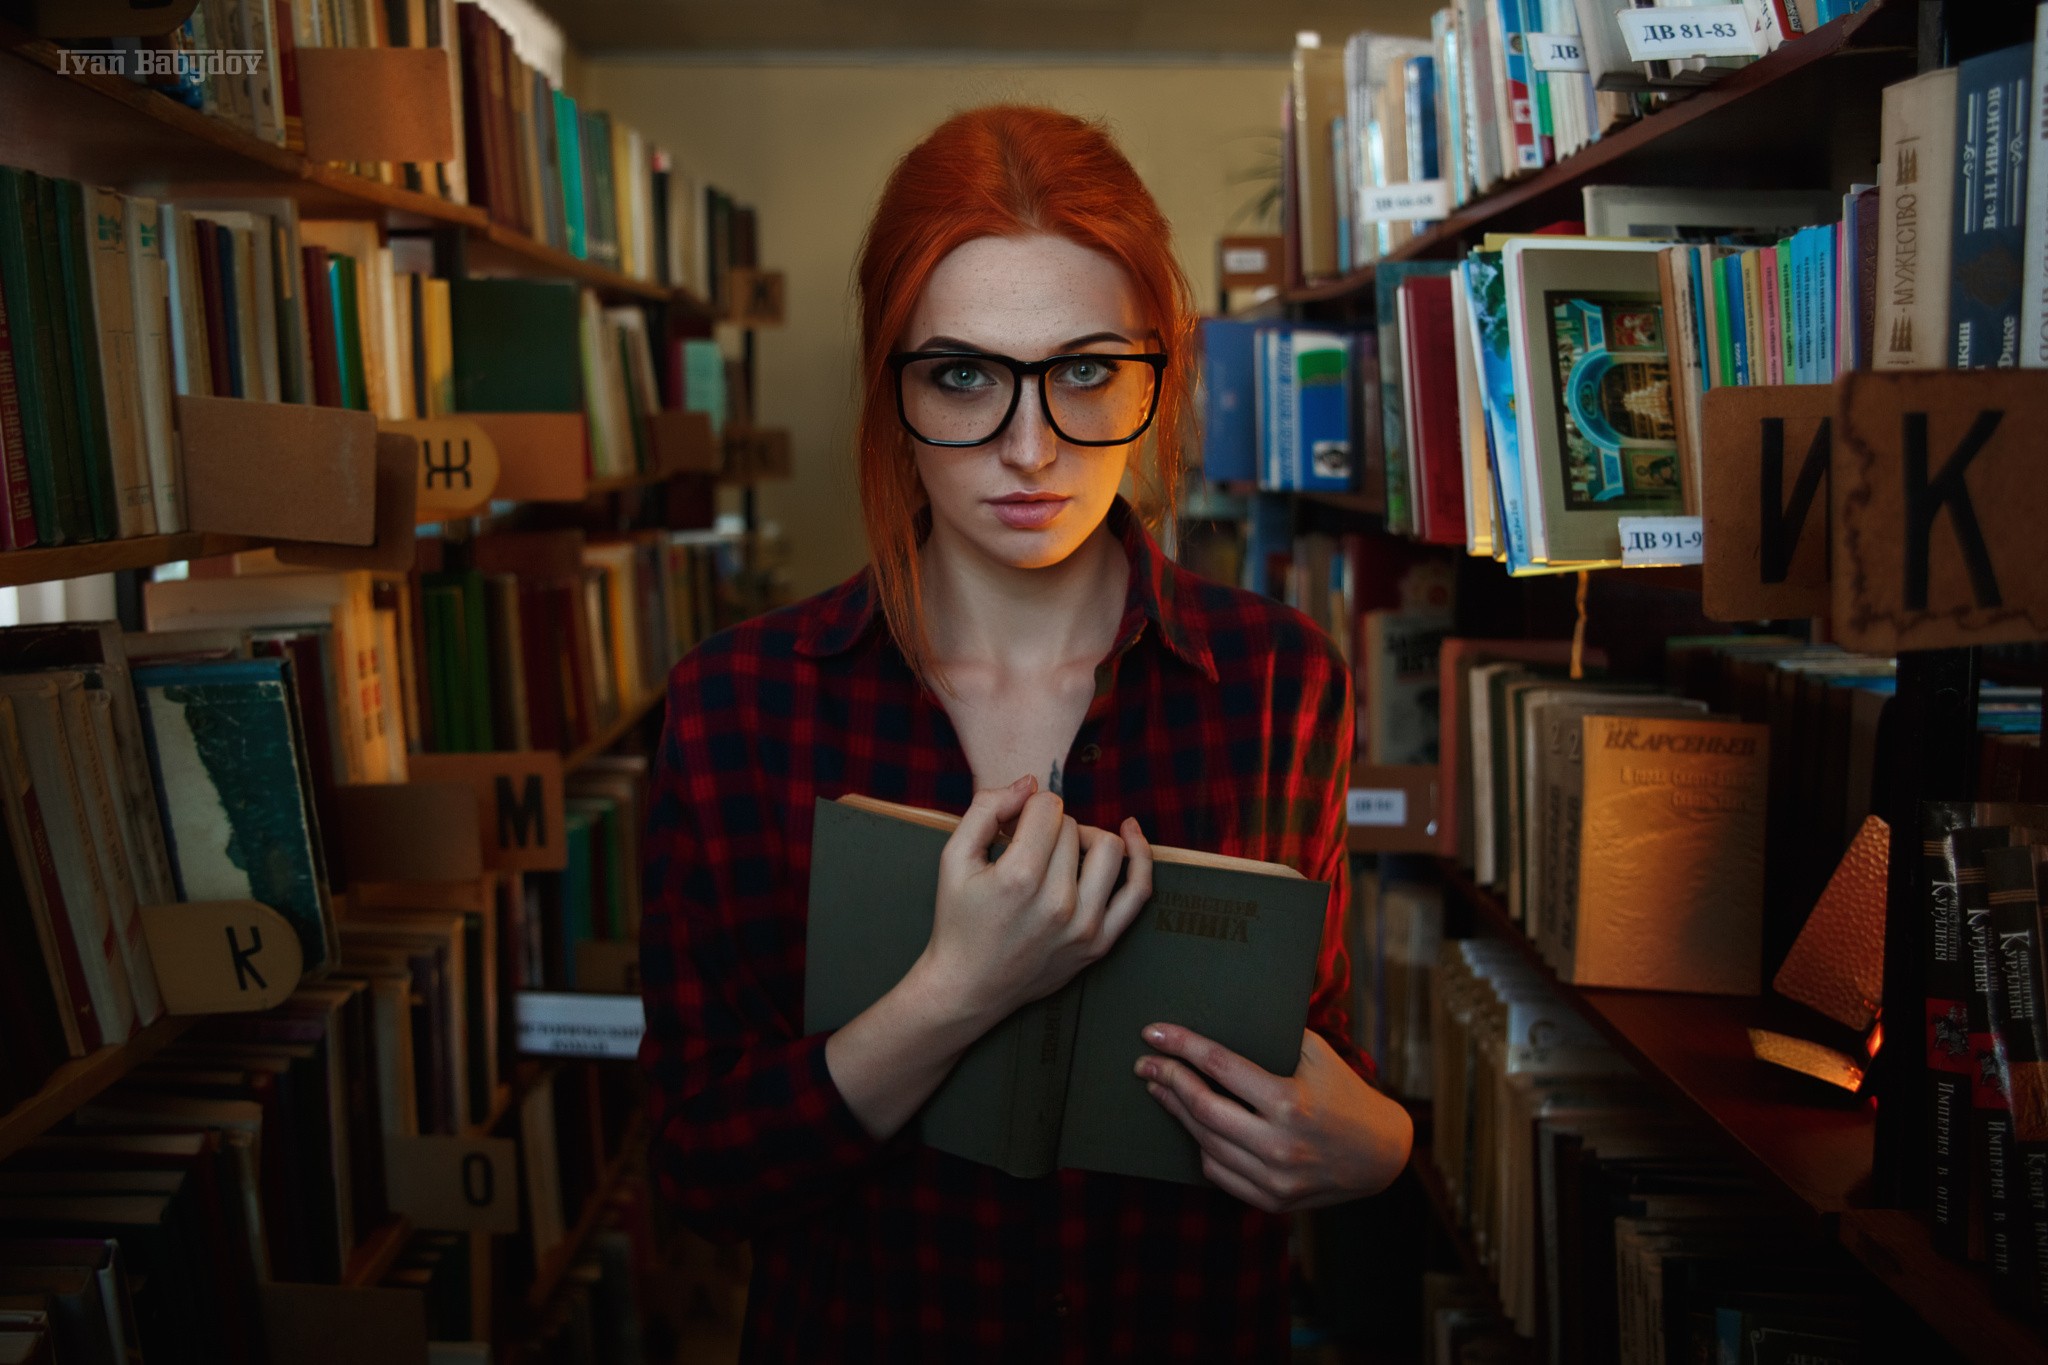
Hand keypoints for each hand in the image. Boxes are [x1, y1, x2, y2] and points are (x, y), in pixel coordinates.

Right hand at [913, 775, 1154, 1030]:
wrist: (967, 987)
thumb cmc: (958, 920)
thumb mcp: (953, 857)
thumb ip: (986, 809)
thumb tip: (1031, 783)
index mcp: (1019, 878)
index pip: (1047, 808)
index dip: (1028, 807)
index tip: (1013, 826)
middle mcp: (1058, 902)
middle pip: (1073, 827)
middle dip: (1049, 826)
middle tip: (1027, 846)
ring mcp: (1085, 925)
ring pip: (1109, 847)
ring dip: (1085, 837)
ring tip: (1061, 851)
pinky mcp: (1100, 942)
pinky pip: (1138, 891)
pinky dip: (1140, 856)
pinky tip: (1130, 832)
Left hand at [1135, 1025, 1412, 1212]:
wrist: (1380, 1155)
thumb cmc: (1344, 1093)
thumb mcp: (1317, 1055)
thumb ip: (1272, 1038)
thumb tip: (1217, 1017)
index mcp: (1291, 1103)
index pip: (1221, 1067)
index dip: (1183, 1046)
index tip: (1154, 1032)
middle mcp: (1279, 1144)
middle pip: (1202, 1109)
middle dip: (1167, 1080)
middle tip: (1145, 1064)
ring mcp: (1274, 1179)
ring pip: (1204, 1142)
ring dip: (1176, 1111)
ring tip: (1159, 1088)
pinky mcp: (1270, 1201)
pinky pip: (1217, 1172)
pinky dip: (1201, 1146)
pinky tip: (1192, 1125)